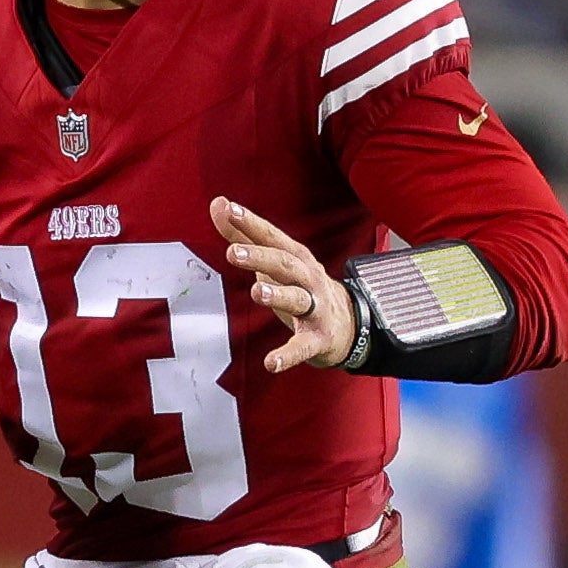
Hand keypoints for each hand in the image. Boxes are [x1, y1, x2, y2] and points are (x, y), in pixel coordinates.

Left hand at [215, 196, 353, 371]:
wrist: (349, 325)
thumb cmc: (302, 288)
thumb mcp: (275, 261)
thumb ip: (244, 235)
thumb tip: (218, 203)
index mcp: (296, 258)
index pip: (272, 237)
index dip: (252, 224)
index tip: (230, 210)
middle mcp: (308, 279)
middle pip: (286, 265)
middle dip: (261, 258)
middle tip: (233, 253)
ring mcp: (316, 309)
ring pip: (297, 300)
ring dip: (278, 296)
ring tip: (257, 293)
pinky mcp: (318, 339)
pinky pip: (303, 346)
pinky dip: (288, 355)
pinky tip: (271, 364)